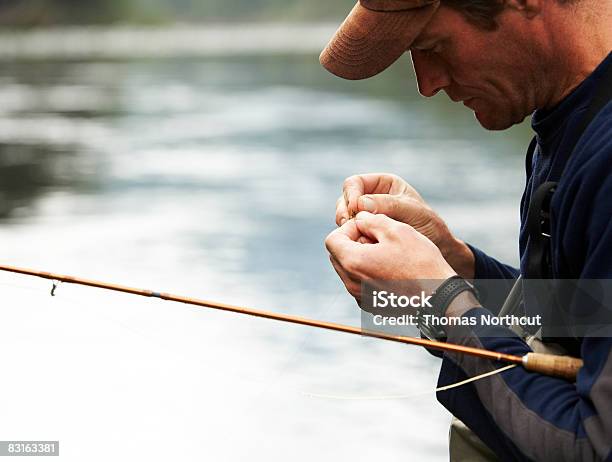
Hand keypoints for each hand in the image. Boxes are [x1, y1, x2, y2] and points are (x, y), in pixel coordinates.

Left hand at [325, 211, 455, 302]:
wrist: (439, 295)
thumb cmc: (420, 261)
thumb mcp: (395, 229)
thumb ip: (370, 219)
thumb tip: (358, 219)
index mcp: (353, 263)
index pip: (332, 239)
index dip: (349, 229)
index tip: (369, 228)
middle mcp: (351, 283)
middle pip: (338, 255)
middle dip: (354, 242)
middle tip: (379, 239)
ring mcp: (360, 296)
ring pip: (349, 269)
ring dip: (362, 257)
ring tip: (387, 254)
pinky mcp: (370, 305)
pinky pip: (360, 283)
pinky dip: (369, 273)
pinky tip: (391, 269)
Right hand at [335, 173, 474, 278]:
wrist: (437, 249)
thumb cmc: (429, 226)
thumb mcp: (412, 211)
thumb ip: (388, 205)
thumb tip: (360, 204)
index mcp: (382, 184)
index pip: (354, 183)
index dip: (350, 195)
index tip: (355, 210)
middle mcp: (371, 198)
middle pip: (344, 200)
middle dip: (344, 212)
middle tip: (348, 225)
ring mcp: (366, 217)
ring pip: (344, 217)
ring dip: (345, 226)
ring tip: (355, 236)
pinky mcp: (365, 234)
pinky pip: (350, 233)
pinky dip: (351, 238)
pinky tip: (359, 246)